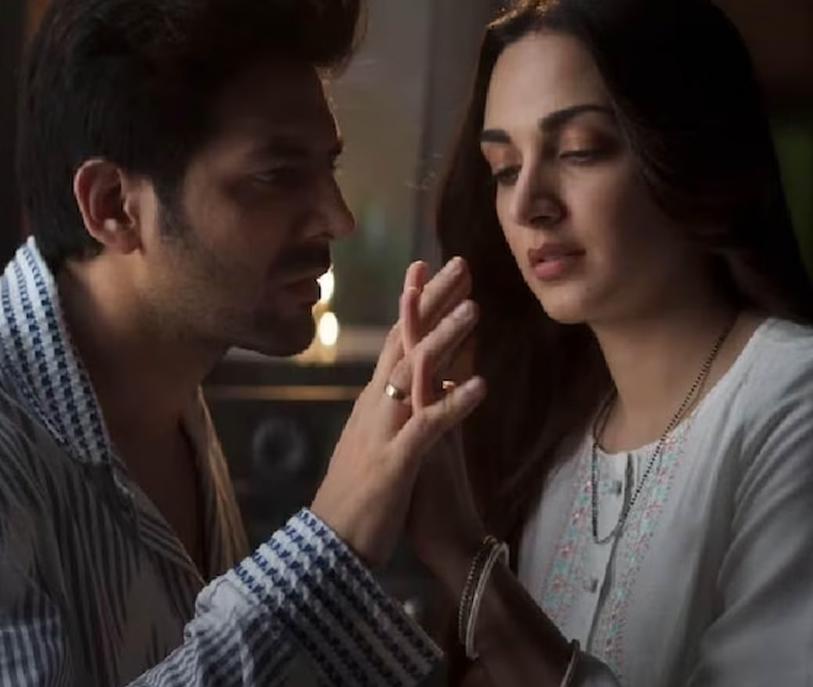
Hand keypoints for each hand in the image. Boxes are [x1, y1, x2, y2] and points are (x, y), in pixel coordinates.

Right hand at [311, 259, 485, 568]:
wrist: (330, 547)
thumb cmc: (359, 498)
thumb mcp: (379, 442)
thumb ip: (396, 409)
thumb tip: (418, 383)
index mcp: (373, 402)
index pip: (395, 340)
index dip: (414, 302)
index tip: (430, 266)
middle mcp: (375, 408)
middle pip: (405, 342)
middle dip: (433, 301)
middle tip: (461, 264)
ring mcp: (384, 432)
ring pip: (415, 375)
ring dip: (446, 340)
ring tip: (476, 310)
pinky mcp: (397, 464)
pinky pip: (429, 428)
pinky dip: (454, 404)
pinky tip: (482, 386)